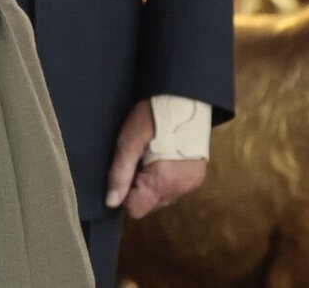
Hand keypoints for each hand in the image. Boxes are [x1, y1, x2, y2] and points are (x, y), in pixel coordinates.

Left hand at [106, 98, 208, 217]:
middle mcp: (180, 189)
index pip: (136, 209)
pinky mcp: (197, 177)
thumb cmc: (152, 118)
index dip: (124, 193)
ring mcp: (191, 184)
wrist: (185, 100)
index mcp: (163, 182)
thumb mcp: (128, 142)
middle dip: (138, 187)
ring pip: (161, 197)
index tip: (125, 171)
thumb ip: (120, 174)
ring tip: (150, 156)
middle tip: (138, 160)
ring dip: (152, 184)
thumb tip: (111, 202)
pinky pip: (174, 188)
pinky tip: (162, 157)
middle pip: (149, 204)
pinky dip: (164, 179)